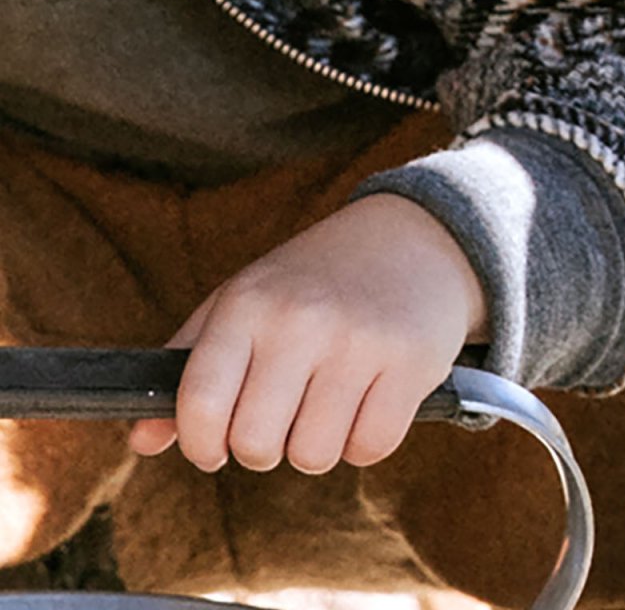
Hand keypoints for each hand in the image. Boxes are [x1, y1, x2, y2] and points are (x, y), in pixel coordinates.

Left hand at [128, 193, 486, 473]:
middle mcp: (300, 319)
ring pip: (314, 455)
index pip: (199, 403)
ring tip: (328, 402)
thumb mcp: (244, 302)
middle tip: (284, 415)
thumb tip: (142, 442)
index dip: (200, 444)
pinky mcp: (410, 362)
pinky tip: (368, 400)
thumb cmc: (315, 280)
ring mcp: (358, 341)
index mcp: (248, 303)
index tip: (214, 446)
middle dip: (265, 447)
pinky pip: (370, 448)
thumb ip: (189, 369)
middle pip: (256, 444)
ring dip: (318, 445)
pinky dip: (365, 439)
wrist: (412, 239)